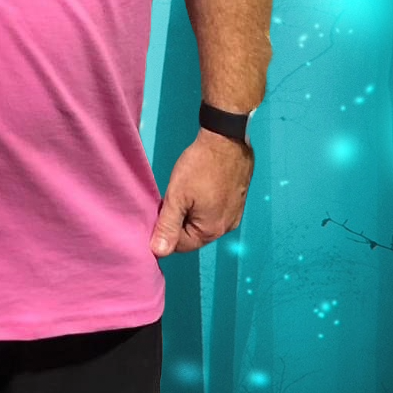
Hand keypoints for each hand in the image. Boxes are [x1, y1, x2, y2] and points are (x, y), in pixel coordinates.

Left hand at [151, 131, 253, 256]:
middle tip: (168, 199)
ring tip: (182, 192)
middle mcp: (226, 227)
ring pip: (202, 222)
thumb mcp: (177, 196)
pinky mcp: (236, 201)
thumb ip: (167, 226)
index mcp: (211, 231)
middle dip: (177, 222)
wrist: (226, 140)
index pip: (180, 245)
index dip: (164, 231)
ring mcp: (234, 214)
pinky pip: (213, 211)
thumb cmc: (200, 166)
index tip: (156, 212)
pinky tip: (196, 188)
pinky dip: (201, 204)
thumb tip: (158, 252)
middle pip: (192, 235)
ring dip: (189, 212)